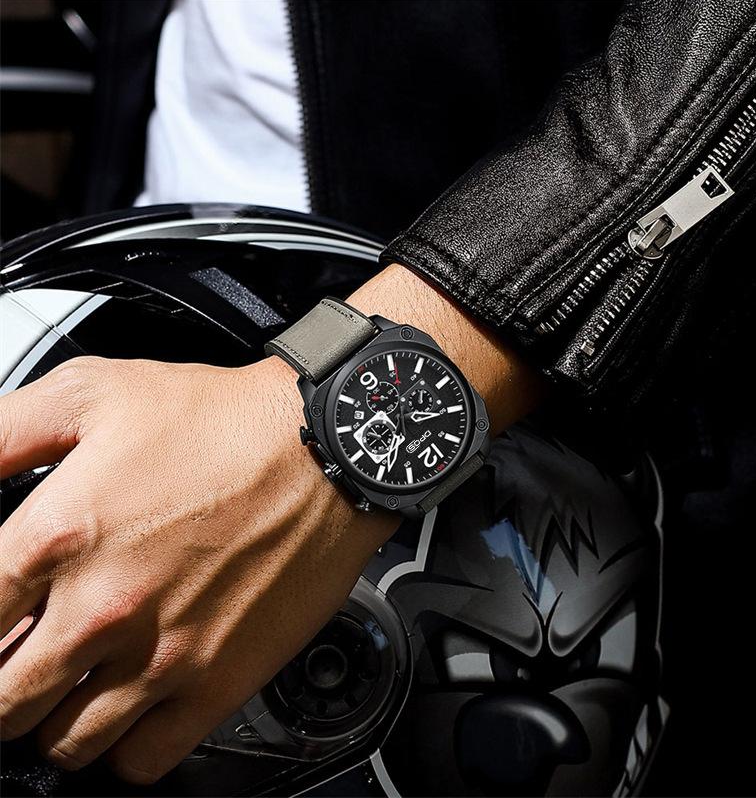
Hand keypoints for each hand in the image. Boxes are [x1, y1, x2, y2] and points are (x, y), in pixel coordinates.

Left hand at [0, 263, 544, 784]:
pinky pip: (139, 762)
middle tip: (28, 654)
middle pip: (0, 702)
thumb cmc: (223, 421)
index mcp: (57, 536)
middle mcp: (102, 609)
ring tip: (78, 680)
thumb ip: (1, 434)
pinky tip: (132, 704)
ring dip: (55, 719)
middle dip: (3, 683)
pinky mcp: (218, 683)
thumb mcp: (95, 392)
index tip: (0, 619)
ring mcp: (162, 657)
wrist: (325, 449)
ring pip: (63, 745)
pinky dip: (122, 748)